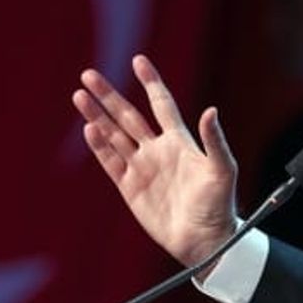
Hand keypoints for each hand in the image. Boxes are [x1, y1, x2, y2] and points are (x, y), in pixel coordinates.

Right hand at [72, 55, 237, 269]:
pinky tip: (89, 129)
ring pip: (114, 135)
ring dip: (96, 116)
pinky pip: (111, 162)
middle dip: (109, 95)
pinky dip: (99, 146)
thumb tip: (211, 110)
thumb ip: (215, 141)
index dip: (150, 82)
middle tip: (89, 75)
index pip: (161, 104)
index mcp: (180, 141)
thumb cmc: (219, 205)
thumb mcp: (222, 170)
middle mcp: (157, 150)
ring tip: (80, 95)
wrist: (205, 241)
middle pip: (128, 116)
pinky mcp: (130, 188)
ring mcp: (141, 168)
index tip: (138, 61)